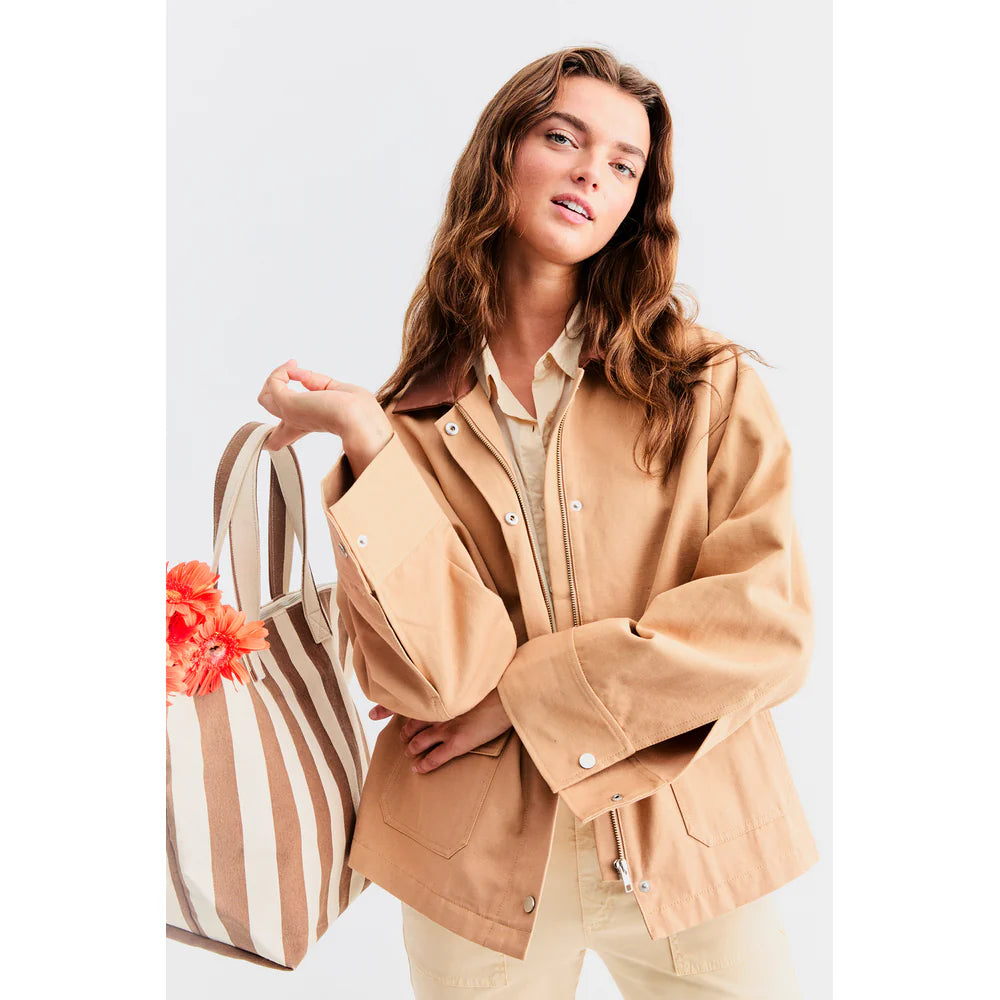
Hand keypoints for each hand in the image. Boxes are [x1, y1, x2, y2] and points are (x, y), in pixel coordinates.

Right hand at [256, 358, 391, 452]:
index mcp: (310, 423)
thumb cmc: (359, 410)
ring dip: (277, 375)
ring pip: (264, 397)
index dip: (276, 435)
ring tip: (294, 366)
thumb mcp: (336, 392)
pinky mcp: (286, 405)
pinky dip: (283, 371)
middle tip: (293, 370)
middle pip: (270, 417)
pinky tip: (296, 368)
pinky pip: (273, 383)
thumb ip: (317, 384)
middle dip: (274, 390)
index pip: (282, 439)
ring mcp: (289, 414)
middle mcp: (297, 421)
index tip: (273, 436)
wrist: (359, 418)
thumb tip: (302, 378)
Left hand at [369, 690, 512, 773]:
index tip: (372, 713)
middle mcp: (439, 710)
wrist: (508, 695)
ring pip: (419, 742)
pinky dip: (425, 764)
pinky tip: (419, 768)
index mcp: (441, 693)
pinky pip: (435, 757)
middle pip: (411, 724)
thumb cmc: (495, 684)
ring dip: (412, 749)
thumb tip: (455, 682)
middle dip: (404, 733)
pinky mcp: (458, 742)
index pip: (406, 699)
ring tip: (410, 752)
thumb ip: (458, 683)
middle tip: (402, 737)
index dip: (385, 707)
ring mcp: (446, 727)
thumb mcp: (472, 678)